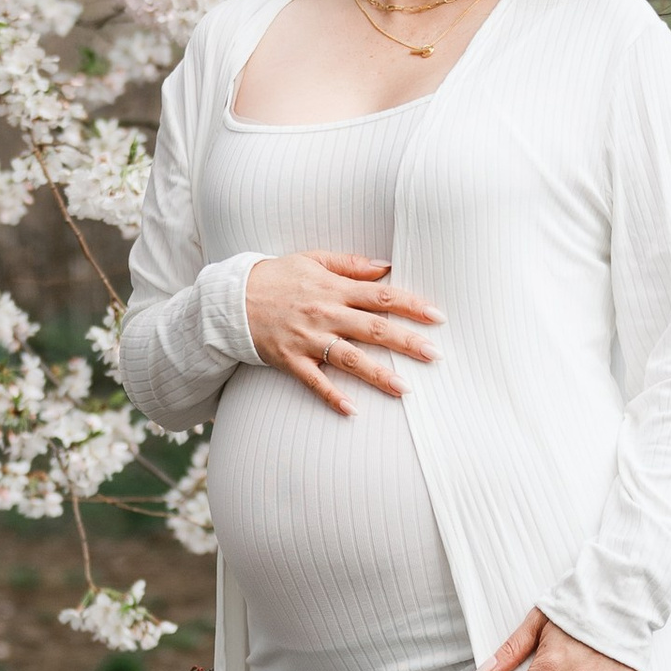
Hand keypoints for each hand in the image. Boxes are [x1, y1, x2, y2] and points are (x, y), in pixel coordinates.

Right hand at [243, 249, 440, 415]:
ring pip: (350, 358)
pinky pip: (315, 381)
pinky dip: (332, 396)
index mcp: (334, 288)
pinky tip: (353, 411)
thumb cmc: (277, 277)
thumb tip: (386, 266)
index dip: (411, 305)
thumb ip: (351, 264)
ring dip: (379, 374)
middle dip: (407, 342)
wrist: (232, 298)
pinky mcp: (291, 360)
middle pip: (374, 328)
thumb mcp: (313, 259)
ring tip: (405, 389)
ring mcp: (308, 339)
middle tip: (435, 355)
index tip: (438, 317)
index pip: (381, 296)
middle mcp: (325, 314)